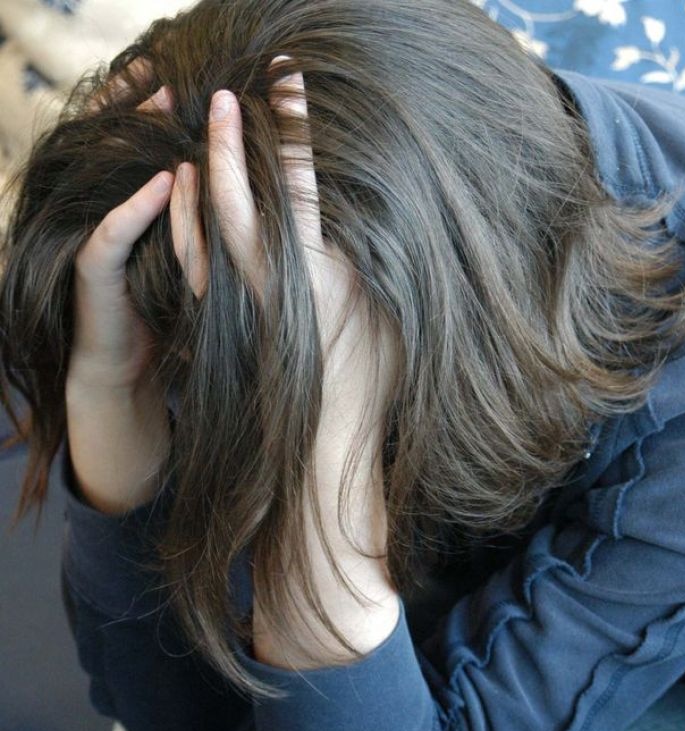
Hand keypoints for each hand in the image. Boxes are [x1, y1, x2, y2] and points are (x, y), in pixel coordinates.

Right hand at [68, 61, 182, 391]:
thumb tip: (252, 189)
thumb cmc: (169, 311)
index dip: (164, 114)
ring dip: (140, 140)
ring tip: (166, 101)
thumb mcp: (197, 260)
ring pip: (118, 178)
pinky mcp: (95, 269)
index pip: (153, 150)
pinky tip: (163, 183)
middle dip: (148, 108)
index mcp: (145, 214)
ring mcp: (104, 239)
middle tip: (174, 73)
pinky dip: (137, 207)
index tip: (203, 83)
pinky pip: (114, 232)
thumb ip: (210, 224)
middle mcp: (119, 217)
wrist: (132, 367)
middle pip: (129, 149)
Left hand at [174, 56, 396, 423]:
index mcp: (314, 279)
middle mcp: (267, 289)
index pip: (299, 187)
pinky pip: (194, 267)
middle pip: (235, 202)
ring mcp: (239, 309)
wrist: (322, 445)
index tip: (288, 83)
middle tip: (227, 96)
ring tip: (201, 142)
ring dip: (199, 182)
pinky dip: (186, 227)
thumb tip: (365, 206)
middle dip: (229, 143)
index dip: (293, 131)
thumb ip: (373, 260)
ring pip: (201, 233)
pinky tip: (190, 204)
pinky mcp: (226, 326)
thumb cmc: (371, 383)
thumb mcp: (392, 314)